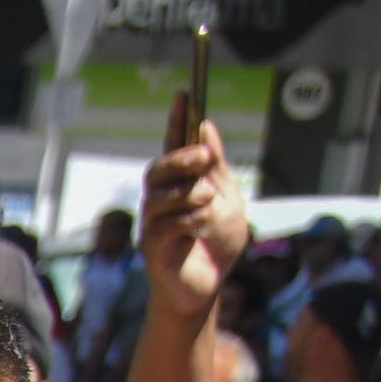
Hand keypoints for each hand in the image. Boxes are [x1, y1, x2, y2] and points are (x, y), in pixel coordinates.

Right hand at [137, 128, 249, 325]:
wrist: (208, 288)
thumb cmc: (215, 245)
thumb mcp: (228, 198)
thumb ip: (217, 168)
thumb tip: (207, 128)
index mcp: (180, 186)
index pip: (174, 146)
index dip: (177, 120)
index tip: (185, 93)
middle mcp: (160, 201)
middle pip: (159, 168)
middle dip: (181, 157)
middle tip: (205, 157)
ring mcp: (153, 224)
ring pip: (162, 195)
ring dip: (192, 195)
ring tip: (209, 205)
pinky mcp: (152, 247)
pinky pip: (167, 224)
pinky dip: (190, 221)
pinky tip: (201, 228)